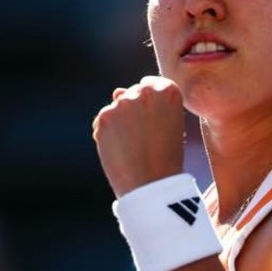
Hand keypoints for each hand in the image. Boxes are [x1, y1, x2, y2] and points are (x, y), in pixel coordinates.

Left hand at [92, 76, 186, 197]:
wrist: (151, 185)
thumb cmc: (165, 157)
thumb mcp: (167, 124)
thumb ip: (147, 104)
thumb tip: (116, 92)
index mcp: (168, 90)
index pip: (150, 85)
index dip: (150, 107)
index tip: (153, 125)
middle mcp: (145, 91)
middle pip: (131, 94)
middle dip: (133, 113)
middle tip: (143, 140)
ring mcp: (122, 103)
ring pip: (115, 108)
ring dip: (119, 123)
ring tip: (133, 148)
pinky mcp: (104, 117)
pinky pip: (102, 121)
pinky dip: (107, 134)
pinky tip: (120, 150)